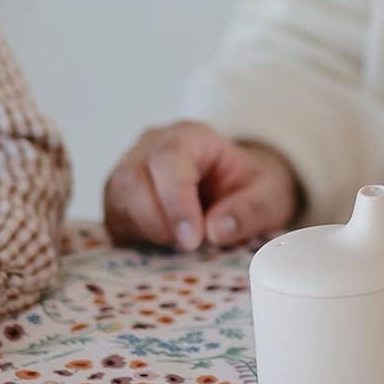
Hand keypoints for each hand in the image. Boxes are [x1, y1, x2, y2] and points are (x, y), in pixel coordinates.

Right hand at [103, 120, 302, 250]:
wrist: (235, 190)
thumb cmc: (249, 187)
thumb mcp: (269, 195)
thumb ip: (251, 209)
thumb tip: (216, 230)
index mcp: (190, 136)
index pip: (169, 159)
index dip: (176, 201)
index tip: (193, 239)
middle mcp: (151, 148)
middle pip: (133, 179)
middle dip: (159, 222)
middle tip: (191, 247)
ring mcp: (129, 172)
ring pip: (118, 200)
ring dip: (148, 232)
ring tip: (182, 245)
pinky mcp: (119, 202)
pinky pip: (114, 221)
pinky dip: (138, 239)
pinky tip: (165, 246)